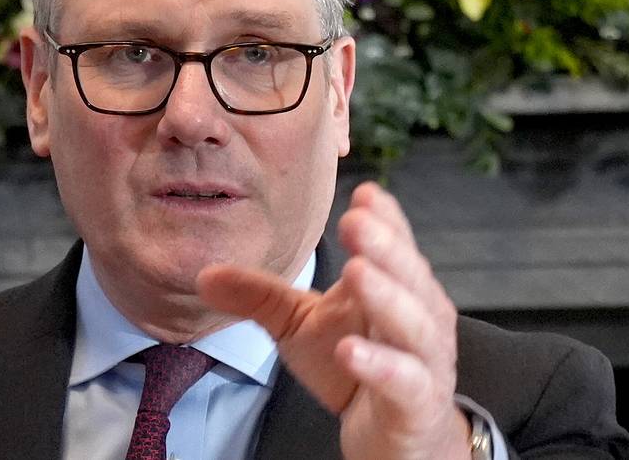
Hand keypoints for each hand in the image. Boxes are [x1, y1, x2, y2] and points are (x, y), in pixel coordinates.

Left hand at [197, 181, 471, 459]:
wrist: (393, 437)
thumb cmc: (352, 367)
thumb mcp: (300, 324)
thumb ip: (260, 296)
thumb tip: (204, 275)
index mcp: (395, 285)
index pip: (395, 243)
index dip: (384, 218)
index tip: (363, 193)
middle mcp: (419, 315)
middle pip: (408, 275)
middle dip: (385, 246)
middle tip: (355, 221)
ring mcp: (424, 360)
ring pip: (413, 323)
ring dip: (387, 296)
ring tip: (356, 271)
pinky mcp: (418, 403)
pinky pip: (406, 381)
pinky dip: (381, 365)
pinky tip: (351, 349)